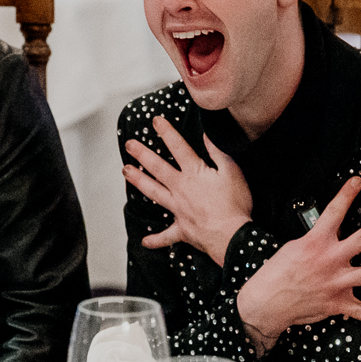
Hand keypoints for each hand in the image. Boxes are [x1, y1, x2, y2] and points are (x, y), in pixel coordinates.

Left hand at [122, 116, 252, 266]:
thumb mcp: (232, 172)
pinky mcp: (182, 229)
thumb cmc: (235, 205)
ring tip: (126, 172)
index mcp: (194, 174)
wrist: (232, 236)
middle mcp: (181, 189)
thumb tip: (207, 135)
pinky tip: (145, 240)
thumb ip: (218, 152)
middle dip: (142, 154)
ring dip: (139, 181)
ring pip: (154, 192)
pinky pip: (166, 236)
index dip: (166, 132)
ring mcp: (178, 209)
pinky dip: (155, 239)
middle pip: (157, 168)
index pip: (178, 147)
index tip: (155, 121)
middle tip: (129, 145)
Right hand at [235, 177, 360, 351]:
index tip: (359, 181)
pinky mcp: (337, 302)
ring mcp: (336, 282)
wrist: (266, 302)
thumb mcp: (292, 248)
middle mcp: (330, 260)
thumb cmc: (276, 273)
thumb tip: (327, 234)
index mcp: (316, 243)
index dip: (347, 195)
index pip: (334, 212)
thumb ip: (314, 241)